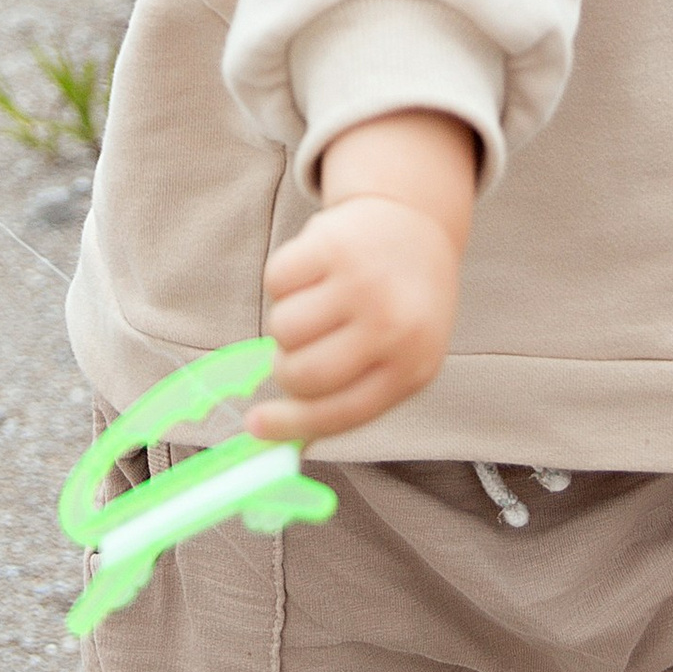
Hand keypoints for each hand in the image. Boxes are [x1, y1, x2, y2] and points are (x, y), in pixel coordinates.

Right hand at [250, 107, 479, 446]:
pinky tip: (314, 274)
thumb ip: (350, 399)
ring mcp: (363, 282)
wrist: (415, 227)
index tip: (257, 426)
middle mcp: (392, 325)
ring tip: (316, 307)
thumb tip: (286, 443)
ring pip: (281, 328)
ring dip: (286, 324)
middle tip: (295, 354)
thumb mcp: (398, 358)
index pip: (341, 413)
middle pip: (302, 374)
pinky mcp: (334, 243)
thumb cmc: (401, 306)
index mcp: (413, 365)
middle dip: (285, 370)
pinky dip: (283, 283)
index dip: (291, 425)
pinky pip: (275, 281)